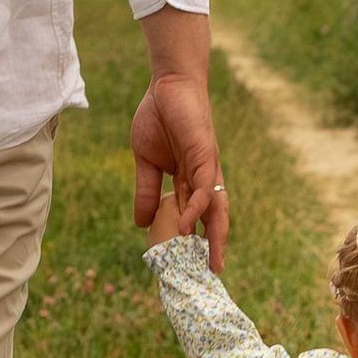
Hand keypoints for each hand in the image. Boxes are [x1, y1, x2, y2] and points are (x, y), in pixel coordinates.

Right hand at [132, 71, 228, 271]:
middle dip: (216, 244)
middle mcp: (203, 176)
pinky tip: (189, 226)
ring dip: (215, 234)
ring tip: (211, 260)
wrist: (167, 85)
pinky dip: (197, 208)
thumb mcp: (145, 161)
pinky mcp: (205, 155)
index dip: (196, 238)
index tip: (194, 264)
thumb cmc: (158, 117)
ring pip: (216, 206)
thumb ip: (146, 190)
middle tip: (214, 272)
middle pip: (214, 216)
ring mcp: (207, 166)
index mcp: (189, 178)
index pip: (195, 215)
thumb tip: (141, 223)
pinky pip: (203, 187)